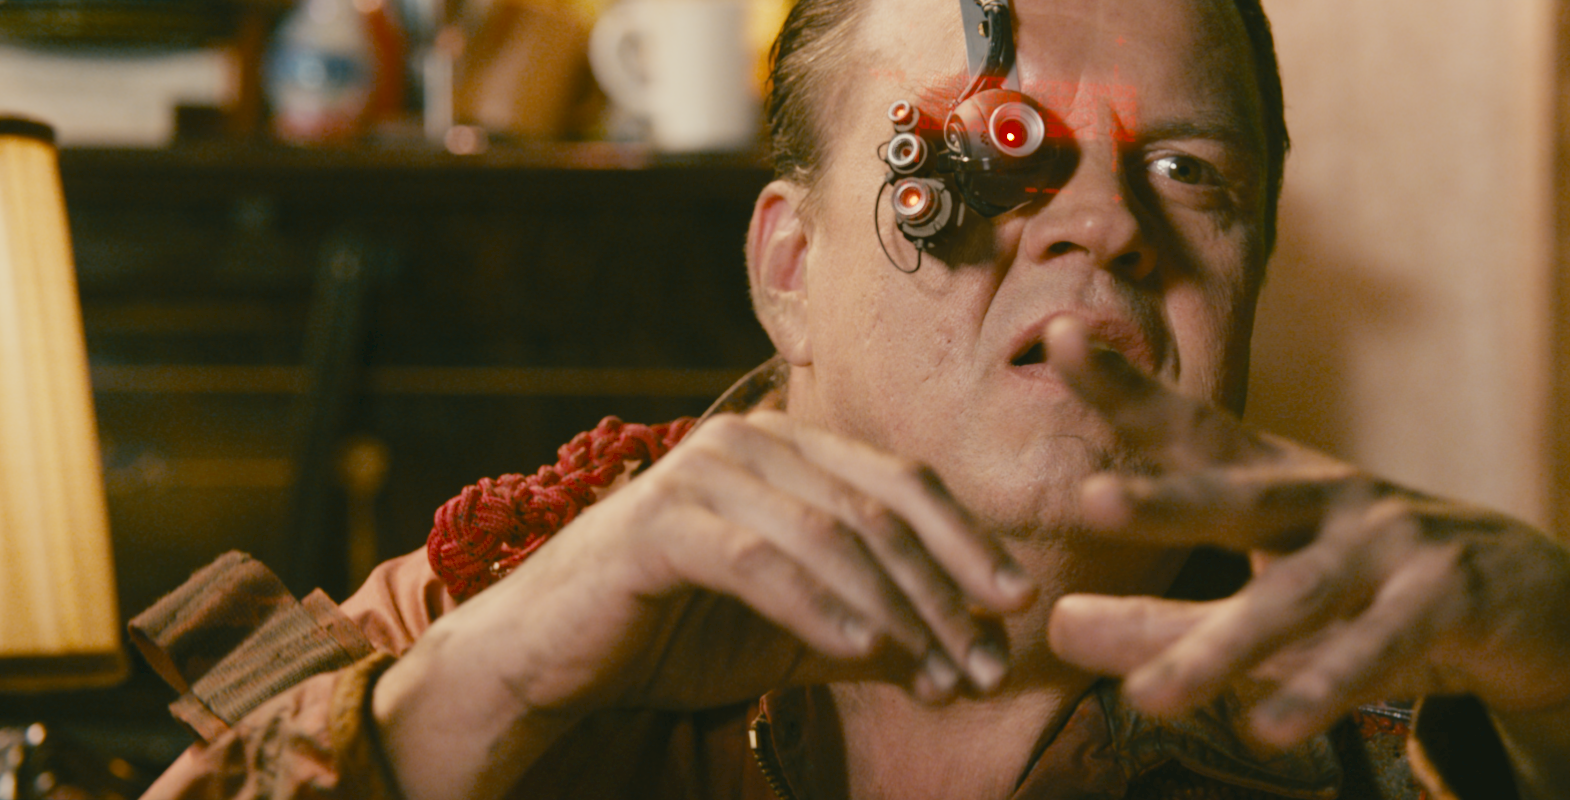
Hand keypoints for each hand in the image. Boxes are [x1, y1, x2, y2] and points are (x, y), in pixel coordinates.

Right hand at [431, 409, 1032, 712]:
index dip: (966, 543)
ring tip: (938, 672)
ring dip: (896, 609)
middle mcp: (752, 441)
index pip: (903, 485)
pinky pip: (762, 562)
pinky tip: (866, 649)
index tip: (1017, 606)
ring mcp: (703, 473)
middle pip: (879, 507)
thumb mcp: (800, 636)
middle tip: (985, 659)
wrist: (552, 660)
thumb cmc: (676, 637)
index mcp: (790, 449)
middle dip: (943, 589)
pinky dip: (820, 607)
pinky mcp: (660, 522)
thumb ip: (881, 636)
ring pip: (831, 535)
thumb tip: (976, 663)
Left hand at [1038, 317, 1569, 794]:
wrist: (1539, 607)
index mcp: (1280, 484)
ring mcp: (1394, 543)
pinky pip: (1379, 648)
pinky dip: (1322, 688)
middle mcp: (1330, 499)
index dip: (1129, 391)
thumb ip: (1163, 619)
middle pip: (1239, 496)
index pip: (1194, 432)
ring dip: (1221, 648)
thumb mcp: (1266, 605)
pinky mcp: (1450, 600)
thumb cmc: (1374, 592)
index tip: (1062, 338)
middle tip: (1088, 500)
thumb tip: (1055, 625)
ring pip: (1296, 598)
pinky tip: (1266, 727)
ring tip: (1144, 700)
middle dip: (1165, 499)